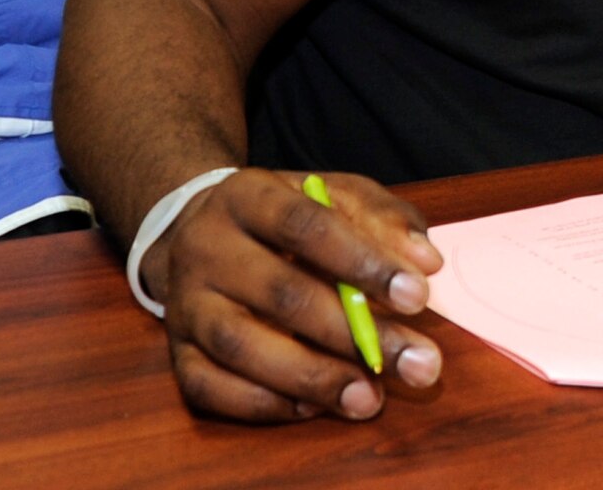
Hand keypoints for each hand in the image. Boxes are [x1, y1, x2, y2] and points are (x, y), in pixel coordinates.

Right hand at [139, 168, 445, 421]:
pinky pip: (210, 388)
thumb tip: (426, 263)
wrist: (197, 233)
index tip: (418, 297)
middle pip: (280, 294)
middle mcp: (207, 248)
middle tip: (415, 362)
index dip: (364, 262)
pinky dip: (263, 403)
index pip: (307, 227)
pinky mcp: (176, 352)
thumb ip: (384, 220)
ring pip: (241, 346)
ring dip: (312, 377)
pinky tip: (313, 407)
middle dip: (354, 334)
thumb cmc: (286, 217)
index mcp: (248, 196)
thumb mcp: (335, 195)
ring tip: (370, 398)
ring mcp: (187, 304)